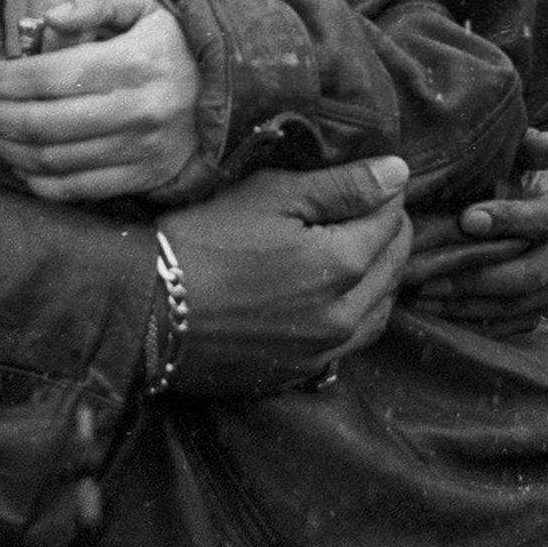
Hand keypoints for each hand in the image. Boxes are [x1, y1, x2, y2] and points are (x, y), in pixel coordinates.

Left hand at [0, 0, 200, 201]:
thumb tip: (52, 17)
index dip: (6, 79)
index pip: (51, 76)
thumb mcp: (141, 3)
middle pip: (44, 123)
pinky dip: (38, 182)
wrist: (225, 87)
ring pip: (54, 160)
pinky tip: (19, 164)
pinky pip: (78, 189)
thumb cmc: (169, 41)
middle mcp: (136, 111)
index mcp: (132, 63)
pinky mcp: (142, 177)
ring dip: (9, 149)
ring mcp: (140, 150)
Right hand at [159, 157, 411, 394]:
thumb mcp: (270, 196)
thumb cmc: (205, 241)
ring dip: (378, 275)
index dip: (384, 194)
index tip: (363, 182)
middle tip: (360, 209)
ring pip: (382, 308)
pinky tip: (333, 296)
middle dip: (388, 232)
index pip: (394, 221)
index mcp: (344, 264)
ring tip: (352, 249)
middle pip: (396, 265)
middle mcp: (346, 315)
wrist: (149, 311)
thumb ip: (341, 186)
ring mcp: (325, 351)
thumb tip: (399, 173)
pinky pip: (353, 342)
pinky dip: (357, 313)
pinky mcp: (302, 373)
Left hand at [405, 129, 547, 330]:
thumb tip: (545, 143)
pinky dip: (470, 322)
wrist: (499, 215)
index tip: (467, 218)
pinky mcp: (535, 314)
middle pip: (530, 274)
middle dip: (476, 275)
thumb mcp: (513, 157)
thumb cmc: (501, 180)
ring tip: (422, 294)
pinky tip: (435, 313)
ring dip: (466, 303)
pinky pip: (505, 327)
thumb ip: (528, 147)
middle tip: (430, 274)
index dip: (510, 218)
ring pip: (514, 305)